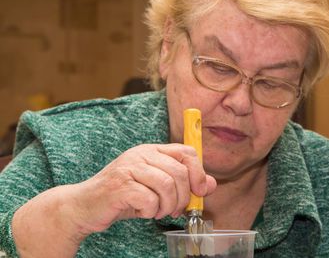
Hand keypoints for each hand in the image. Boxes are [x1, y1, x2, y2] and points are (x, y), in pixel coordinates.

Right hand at [68, 143, 216, 233]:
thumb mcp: (155, 188)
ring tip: (157, 211)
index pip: (186, 152)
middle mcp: (141, 154)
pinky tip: (142, 212)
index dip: (198, 172)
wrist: (83, 206)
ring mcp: (129, 167)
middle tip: (175, 209)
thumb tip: (211, 184)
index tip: (200, 191)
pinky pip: (149, 199)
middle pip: (179, 172)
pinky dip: (150, 211)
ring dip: (167, 206)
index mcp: (151, 150)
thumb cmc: (123, 196)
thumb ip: (182, 184)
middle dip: (183, 197)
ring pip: (167, 185)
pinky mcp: (120, 185)